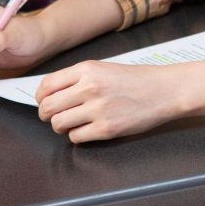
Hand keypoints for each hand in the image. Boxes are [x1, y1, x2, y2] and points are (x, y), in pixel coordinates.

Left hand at [35, 61, 182, 142]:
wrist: (164, 90)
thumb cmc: (136, 79)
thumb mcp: (103, 68)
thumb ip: (77, 78)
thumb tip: (52, 92)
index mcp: (87, 70)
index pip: (47, 86)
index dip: (40, 97)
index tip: (43, 102)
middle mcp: (89, 88)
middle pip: (48, 107)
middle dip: (46, 115)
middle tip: (53, 116)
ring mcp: (98, 109)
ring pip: (59, 124)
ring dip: (61, 126)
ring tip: (73, 122)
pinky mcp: (106, 129)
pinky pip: (76, 137)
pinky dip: (78, 135)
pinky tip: (87, 129)